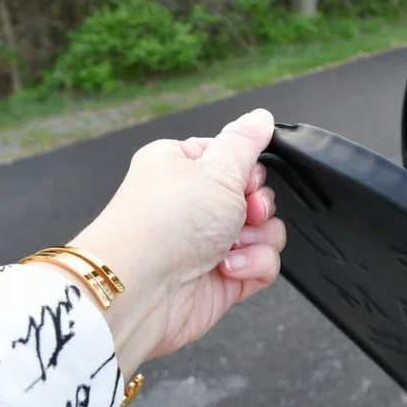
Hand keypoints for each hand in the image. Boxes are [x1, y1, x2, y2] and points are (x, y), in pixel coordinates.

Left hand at [66, 108, 285, 380]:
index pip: (235, 159)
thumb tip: (261, 117)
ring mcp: (209, 242)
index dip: (249, 170)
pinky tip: (227, 268)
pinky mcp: (223, 277)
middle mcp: (194, 204)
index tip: (246, 180)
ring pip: (266, 232)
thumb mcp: (216, 167)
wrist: (140, 289)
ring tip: (230, 245)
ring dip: (257, 238)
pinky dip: (252, 266)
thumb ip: (246, 141)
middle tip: (240, 211)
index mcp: (183, 167)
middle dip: (257, 206)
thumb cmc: (162, 223)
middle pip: (256, 197)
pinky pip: (262, 264)